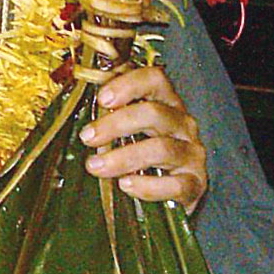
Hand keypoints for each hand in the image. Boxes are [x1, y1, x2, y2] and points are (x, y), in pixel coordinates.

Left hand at [78, 66, 206, 212]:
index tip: (102, 99)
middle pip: (154, 113)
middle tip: (87, 138)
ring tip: (95, 166)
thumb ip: (108, 117)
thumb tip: (78, 111)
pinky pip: (175, 184)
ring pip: (162, 149)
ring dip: (124, 157)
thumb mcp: (125, 131)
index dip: (128, 84)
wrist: (170, 194)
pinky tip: (125, 185)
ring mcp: (191, 153)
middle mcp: (182, 124)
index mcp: (165, 103)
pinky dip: (147, 185)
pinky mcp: (195, 183)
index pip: (154, 79)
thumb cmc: (141, 155)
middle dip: (116, 124)